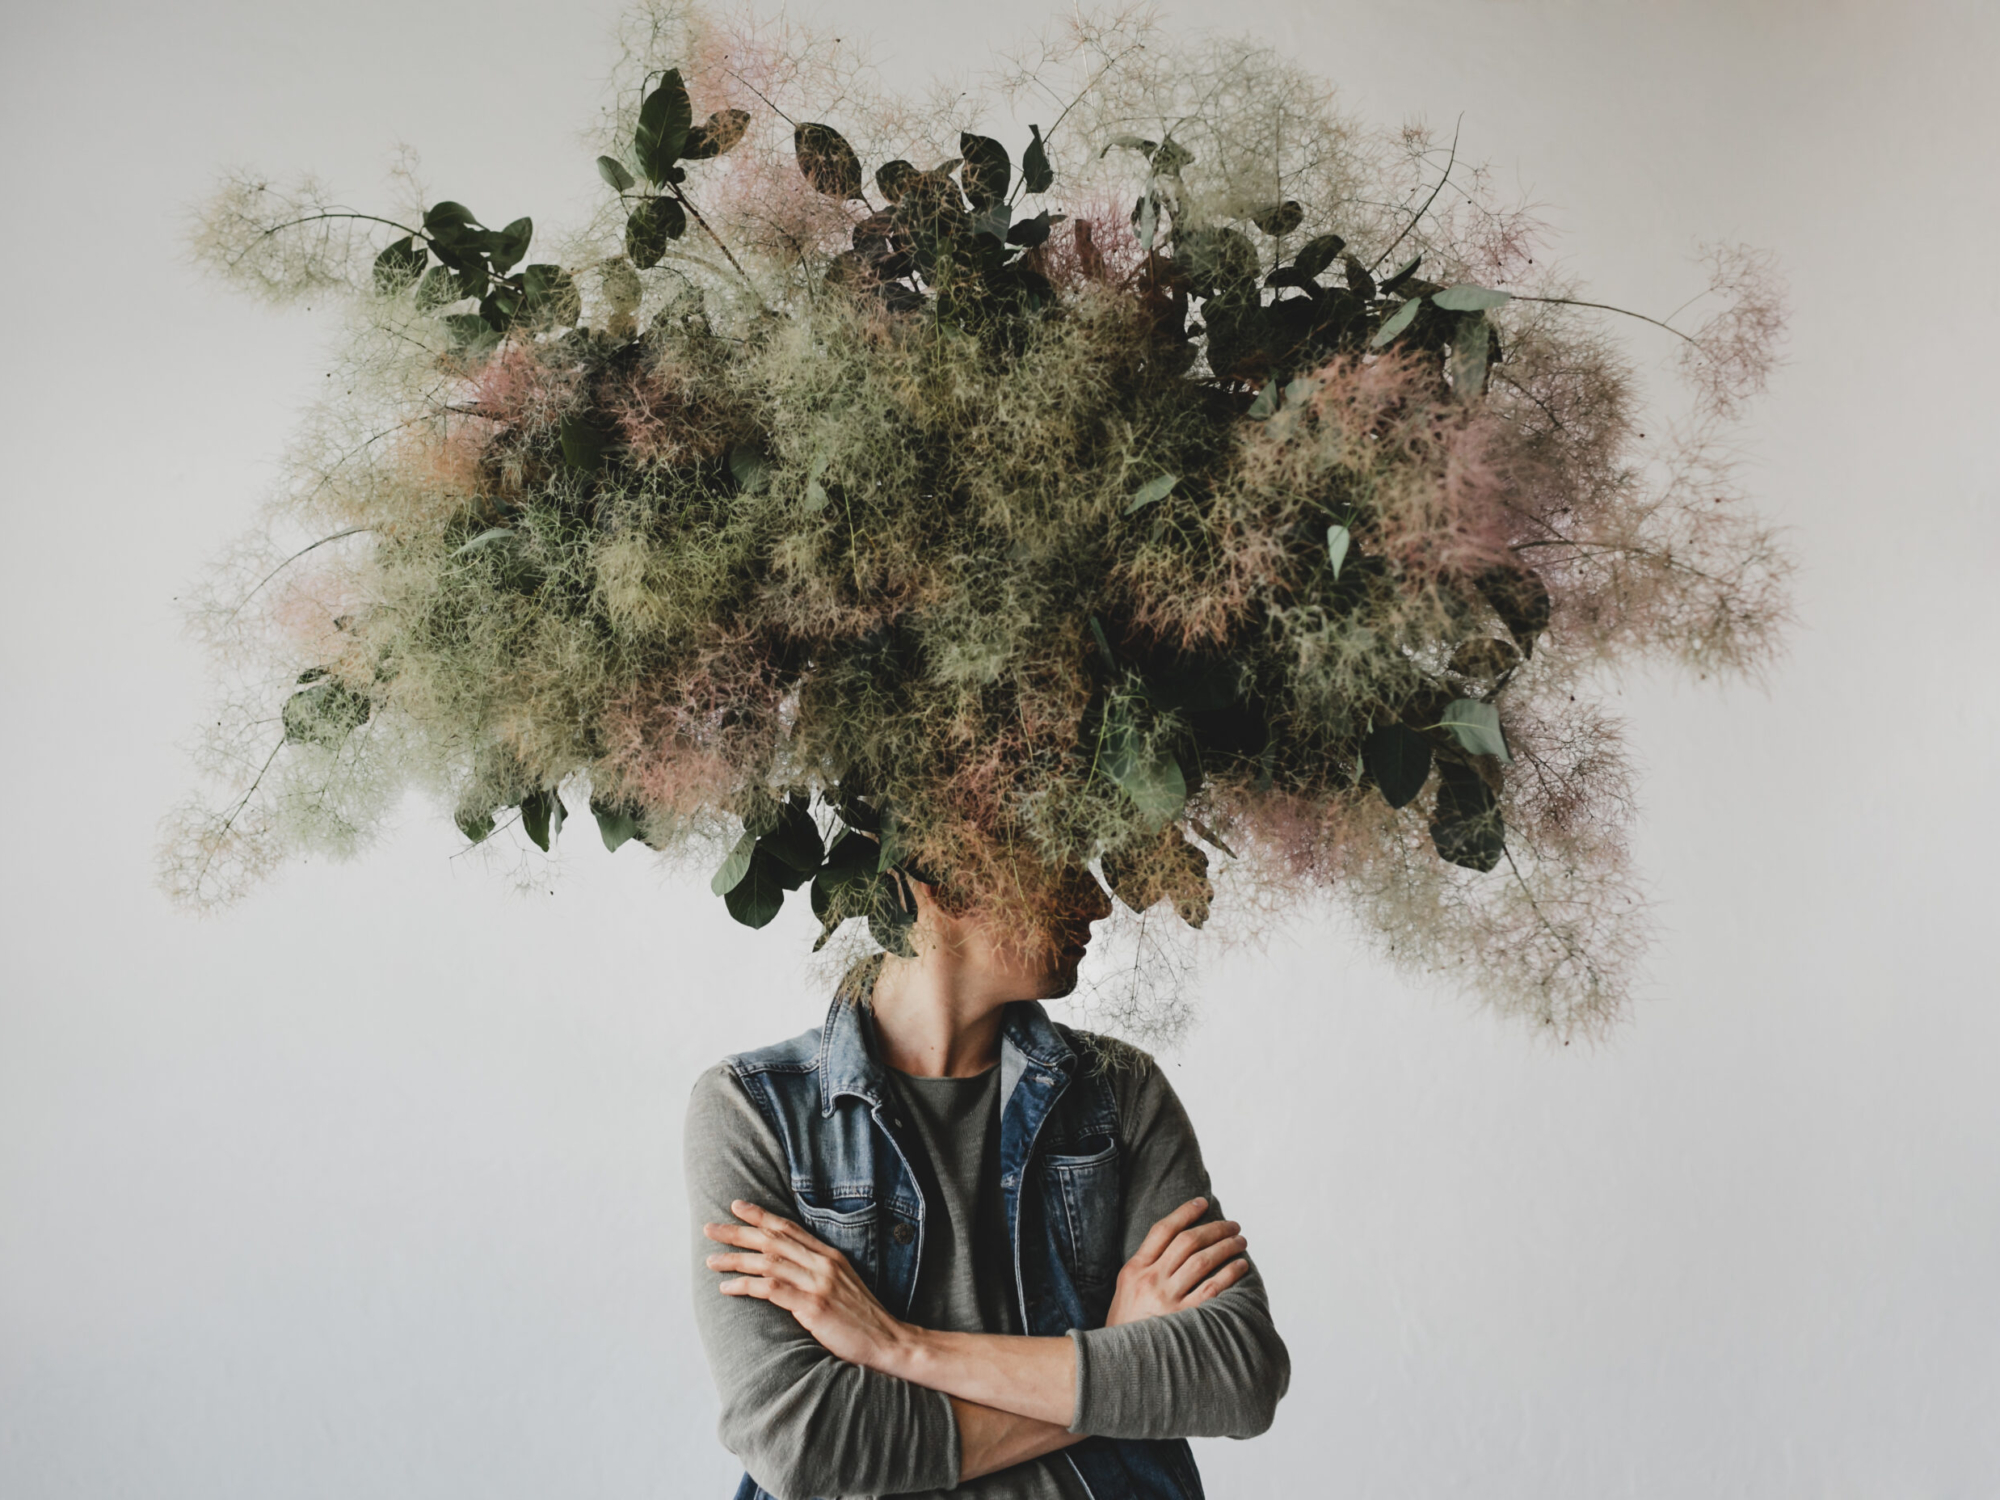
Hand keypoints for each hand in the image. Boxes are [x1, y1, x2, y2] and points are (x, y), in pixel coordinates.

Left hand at [704, 1200, 916, 1370]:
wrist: (887, 1341)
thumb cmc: (862, 1318)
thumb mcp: (843, 1284)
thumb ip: (818, 1271)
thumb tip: (790, 1266)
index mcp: (830, 1255)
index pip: (789, 1228)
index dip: (761, 1215)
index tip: (737, 1205)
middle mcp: (823, 1264)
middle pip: (772, 1240)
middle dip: (738, 1232)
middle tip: (709, 1228)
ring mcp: (818, 1283)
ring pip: (767, 1261)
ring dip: (735, 1259)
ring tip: (711, 1260)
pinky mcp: (812, 1306)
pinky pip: (771, 1289)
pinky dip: (745, 1285)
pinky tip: (727, 1287)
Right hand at [1105, 1195, 1249, 1327]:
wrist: (1118, 1363)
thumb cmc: (1126, 1325)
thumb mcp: (1125, 1290)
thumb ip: (1146, 1267)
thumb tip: (1177, 1245)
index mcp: (1134, 1269)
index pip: (1163, 1230)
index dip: (1184, 1212)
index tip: (1203, 1202)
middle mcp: (1151, 1280)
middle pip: (1187, 1242)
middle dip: (1214, 1228)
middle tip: (1233, 1225)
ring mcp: (1167, 1300)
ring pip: (1202, 1261)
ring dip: (1226, 1246)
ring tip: (1240, 1241)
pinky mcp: (1184, 1319)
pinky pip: (1212, 1289)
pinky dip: (1229, 1273)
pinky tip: (1241, 1266)